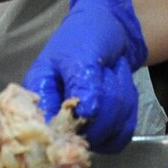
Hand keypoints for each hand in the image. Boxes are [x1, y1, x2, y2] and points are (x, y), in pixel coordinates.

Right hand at [24, 0, 148, 151]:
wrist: (111, 29)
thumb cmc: (86, 34)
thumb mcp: (82, 52)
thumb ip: (82, 81)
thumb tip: (85, 114)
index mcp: (38, 94)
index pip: (46, 129)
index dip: (70, 126)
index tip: (91, 107)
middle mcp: (54, 117)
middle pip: (83, 134)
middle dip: (106, 103)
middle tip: (106, 71)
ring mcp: (79, 128)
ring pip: (106, 136)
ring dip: (121, 103)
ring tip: (113, 75)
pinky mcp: (100, 132)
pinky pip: (119, 138)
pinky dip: (128, 114)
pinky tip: (122, 90)